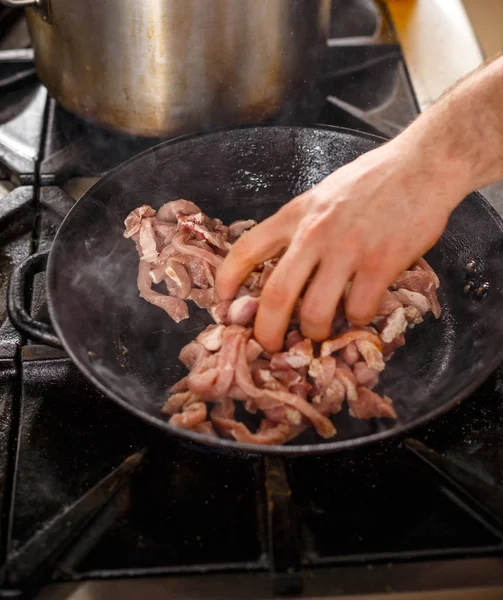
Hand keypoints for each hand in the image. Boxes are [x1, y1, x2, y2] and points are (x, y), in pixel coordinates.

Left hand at [215, 139, 465, 351]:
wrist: (421, 164)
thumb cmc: (371, 180)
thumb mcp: (321, 195)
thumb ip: (300, 227)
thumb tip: (282, 266)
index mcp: (295, 214)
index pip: (246, 250)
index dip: (227, 282)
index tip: (221, 303)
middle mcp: (314, 233)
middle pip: (275, 296)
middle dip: (266, 332)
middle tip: (269, 346)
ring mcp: (347, 250)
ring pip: (315, 312)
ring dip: (315, 332)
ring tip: (321, 332)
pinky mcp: (381, 263)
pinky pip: (358, 310)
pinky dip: (356, 321)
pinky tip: (360, 314)